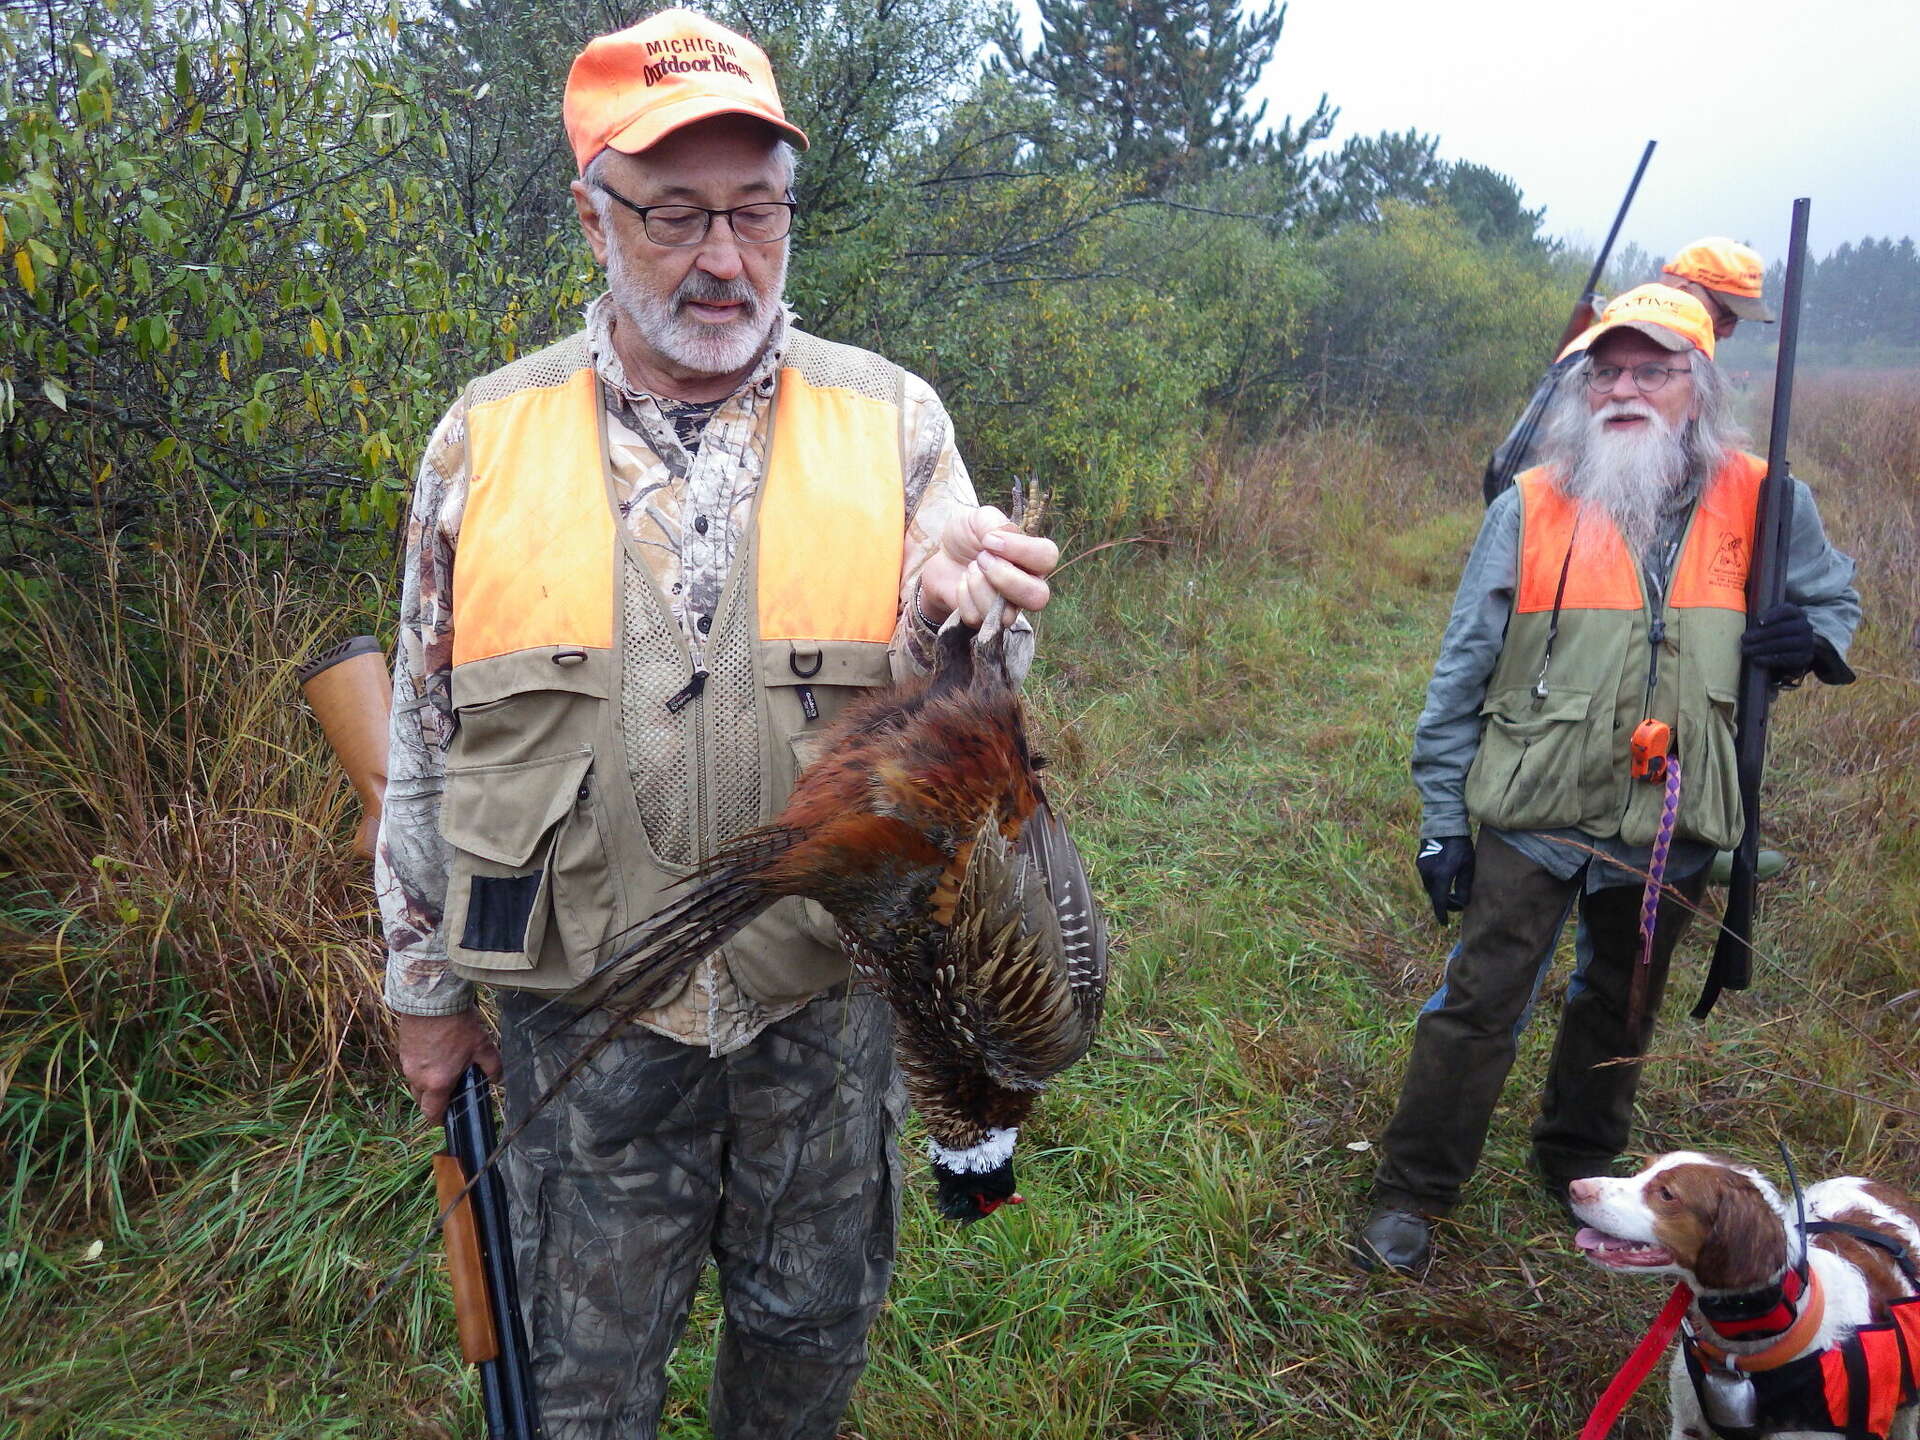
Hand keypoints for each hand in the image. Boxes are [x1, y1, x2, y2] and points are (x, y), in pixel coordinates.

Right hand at [394, 1009, 501, 1123]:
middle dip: (434, 1101)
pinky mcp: (402, 1050)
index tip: (449, 1117)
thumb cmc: (457, 1025)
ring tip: (444, 1068)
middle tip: (450, 1091)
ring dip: (427, 1082)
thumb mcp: (483, 1046)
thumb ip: (492, 1067)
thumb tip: (496, 1079)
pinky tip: (435, 1054)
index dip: (440, 1119)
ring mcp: (407, 1064)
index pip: (432, 1113)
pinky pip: (411, 1067)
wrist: (432, 999)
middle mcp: (418, 1077)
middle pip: (422, 1100)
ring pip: (415, 1083)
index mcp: (437, 1083)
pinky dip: (421, 1067)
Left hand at [918, 505, 1059, 627]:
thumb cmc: (967, 536)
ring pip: (1007, 615)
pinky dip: (964, 597)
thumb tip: (1001, 536)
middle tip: (981, 559)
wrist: (940, 556)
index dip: (1022, 550)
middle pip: (1038, 597)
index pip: (1047, 557)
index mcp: (1033, 558)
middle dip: (1004, 578)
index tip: (991, 540)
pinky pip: (978, 618)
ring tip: (970, 568)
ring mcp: (1008, 607)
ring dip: (980, 586)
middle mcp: (1028, 585)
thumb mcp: (978, 518)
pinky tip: (963, 583)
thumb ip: (994, 522)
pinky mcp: (985, 621)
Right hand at [1415, 836, 1474, 925]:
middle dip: (1443, 903)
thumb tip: (1463, 903)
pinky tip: (1443, 881)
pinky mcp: (1419, 862)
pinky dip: (1434, 884)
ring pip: (1429, 887)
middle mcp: (1428, 874)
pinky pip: (1426, 879)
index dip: (1442, 914)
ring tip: (1450, 894)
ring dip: (1438, 893)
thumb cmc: (1460, 845)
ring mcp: (1421, 868)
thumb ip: (1464, 886)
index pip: (1440, 901)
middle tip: (1455, 905)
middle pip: (1434, 896)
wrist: (1444, 826)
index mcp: (1442, 876)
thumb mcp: (1468, 866)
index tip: (1444, 923)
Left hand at [1741, 601, 1815, 675]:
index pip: (1786, 611)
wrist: (1797, 647)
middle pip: (1782, 629)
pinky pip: (1787, 659)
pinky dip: (1770, 659)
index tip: (1758, 622)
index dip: (1772, 615)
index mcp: (1797, 613)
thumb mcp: (1774, 620)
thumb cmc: (1777, 630)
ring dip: (1762, 648)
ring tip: (1746, 650)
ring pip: (1784, 644)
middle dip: (1760, 635)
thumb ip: (1763, 618)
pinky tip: (1757, 659)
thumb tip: (1744, 618)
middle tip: (1743, 639)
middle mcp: (1804, 626)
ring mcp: (1807, 642)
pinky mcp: (1805, 657)